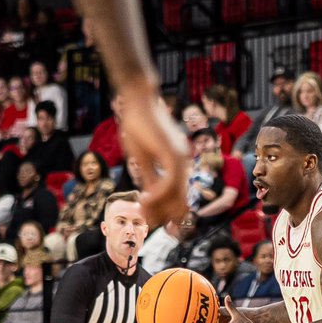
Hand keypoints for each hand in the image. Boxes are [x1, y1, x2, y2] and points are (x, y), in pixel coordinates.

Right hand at [117, 94, 190, 226]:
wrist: (138, 100)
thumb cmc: (138, 125)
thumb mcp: (142, 158)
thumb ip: (149, 178)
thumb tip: (150, 198)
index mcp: (177, 164)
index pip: (178, 196)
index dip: (166, 212)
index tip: (152, 220)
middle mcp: (183, 162)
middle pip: (181, 201)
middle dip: (164, 215)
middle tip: (147, 222)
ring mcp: (180, 158)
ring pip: (176, 195)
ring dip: (159, 208)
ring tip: (143, 213)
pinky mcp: (172, 154)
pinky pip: (169, 183)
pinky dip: (158, 196)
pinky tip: (144, 199)